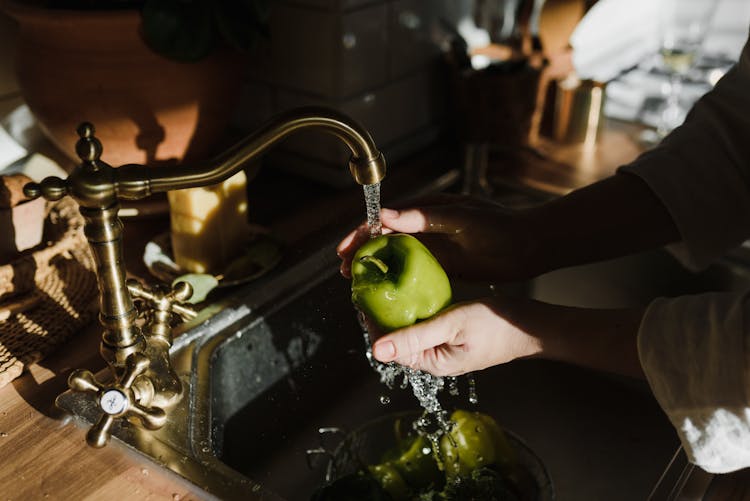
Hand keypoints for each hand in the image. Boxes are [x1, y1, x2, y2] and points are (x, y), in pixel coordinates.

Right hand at [337, 194, 537, 281]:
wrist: (530, 245)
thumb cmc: (499, 225)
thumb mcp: (460, 218)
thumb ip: (424, 217)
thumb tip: (385, 216)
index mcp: (427, 209)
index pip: (385, 219)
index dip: (361, 233)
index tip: (344, 249)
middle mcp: (427, 226)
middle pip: (385, 238)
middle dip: (362, 253)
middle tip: (344, 272)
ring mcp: (435, 247)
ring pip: (395, 257)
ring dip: (376, 268)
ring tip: (357, 284)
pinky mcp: (443, 265)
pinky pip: (413, 272)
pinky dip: (396, 280)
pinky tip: (386, 293)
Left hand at [370, 295, 645, 378]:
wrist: (534, 325)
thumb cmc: (497, 325)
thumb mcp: (452, 325)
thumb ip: (414, 337)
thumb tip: (376, 350)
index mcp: (431, 362)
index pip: (388, 345)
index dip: (371, 320)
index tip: (361, 294)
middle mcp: (434, 357)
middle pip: (396, 335)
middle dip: (381, 311)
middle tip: (371, 283)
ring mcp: (444, 345)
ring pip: (410, 326)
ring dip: (397, 306)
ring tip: (385, 281)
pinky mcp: (453, 333)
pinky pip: (426, 320)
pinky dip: (415, 304)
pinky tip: (411, 285)